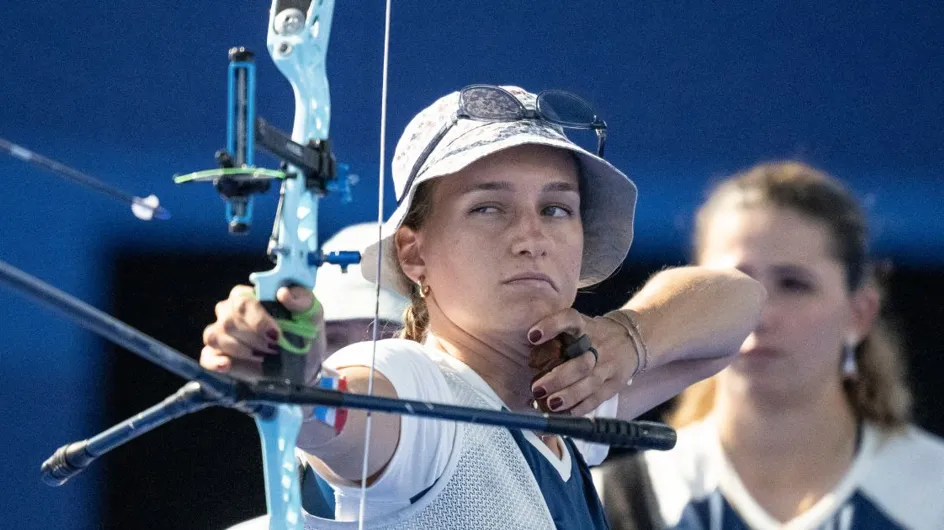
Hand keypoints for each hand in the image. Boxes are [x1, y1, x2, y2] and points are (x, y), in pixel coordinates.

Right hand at [200, 284, 325, 382]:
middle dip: (254, 339)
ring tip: (264, 357)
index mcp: (248, 296)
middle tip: (275, 348)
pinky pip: (206, 356)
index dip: (258, 320)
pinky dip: (215, 361)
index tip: (276, 335)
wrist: (304, 358)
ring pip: (215, 337)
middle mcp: (228, 311)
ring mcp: (221, 333)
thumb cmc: (304, 328)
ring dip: (242, 351)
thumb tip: (283, 293)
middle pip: (228, 322)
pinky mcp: (217, 355)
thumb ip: (301, 298)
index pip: (242, 302)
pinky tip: (227, 365)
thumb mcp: (311, 310)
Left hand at [527, 309, 636, 416]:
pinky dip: (580, 407)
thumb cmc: (592, 333)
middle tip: (536, 387)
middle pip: (581, 363)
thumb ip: (556, 331)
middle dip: (558, 377)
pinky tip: (565, 414)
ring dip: (569, 396)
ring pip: (589, 384)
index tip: (531, 336)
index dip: (551, 325)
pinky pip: (597, 399)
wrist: (631, 338)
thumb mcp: (578, 324)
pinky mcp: (614, 384)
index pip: (569, 319)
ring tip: (550, 404)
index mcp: (585, 326)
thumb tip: (522, 344)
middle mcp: (597, 345)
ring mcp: (608, 366)